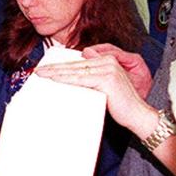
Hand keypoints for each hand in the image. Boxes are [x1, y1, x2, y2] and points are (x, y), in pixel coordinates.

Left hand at [33, 51, 157, 134]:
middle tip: (38, 70)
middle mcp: (108, 61)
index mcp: (107, 60)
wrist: (137, 115)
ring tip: (41, 74)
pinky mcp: (107, 79)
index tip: (46, 68)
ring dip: (56, 72)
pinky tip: (54, 79)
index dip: (61, 65)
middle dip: (55, 68)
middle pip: (75, 65)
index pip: (78, 62)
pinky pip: (81, 79)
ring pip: (75, 71)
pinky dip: (66, 79)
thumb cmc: (120, 104)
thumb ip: (91, 79)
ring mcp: (108, 69)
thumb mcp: (103, 87)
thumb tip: (72, 78)